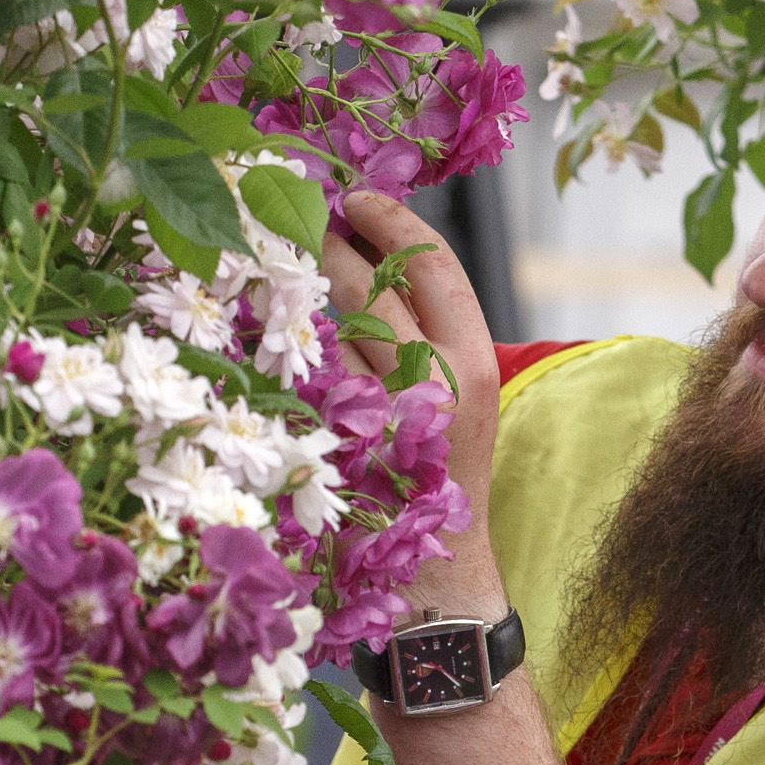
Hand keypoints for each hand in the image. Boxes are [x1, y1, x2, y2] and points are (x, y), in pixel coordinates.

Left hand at [322, 190, 500, 572]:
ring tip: (296, 267)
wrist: (436, 565)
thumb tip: (373, 249)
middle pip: (373, 285)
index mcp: (472, 361)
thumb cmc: (441, 466)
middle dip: (335, 244)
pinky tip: (292, 333)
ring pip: (331, 325)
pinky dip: (300, 347)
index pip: (433, 265)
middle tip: (310, 221)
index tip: (359, 198)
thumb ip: (428, 328)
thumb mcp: (455, 389)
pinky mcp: (338, 439)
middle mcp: (431, 383)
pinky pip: (307, 372)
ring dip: (309, 291)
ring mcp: (380, 412)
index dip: (393, 222)